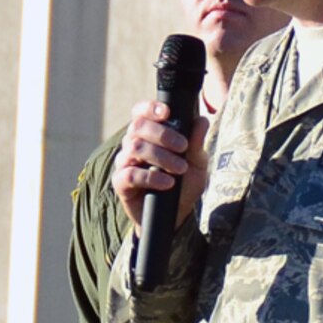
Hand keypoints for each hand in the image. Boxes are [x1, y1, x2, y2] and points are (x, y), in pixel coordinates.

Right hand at [111, 100, 209, 234]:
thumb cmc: (184, 184)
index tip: (167, 113)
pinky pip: (130, 174)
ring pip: (135, 147)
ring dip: (161, 156)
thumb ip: (197, 143)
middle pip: (137, 126)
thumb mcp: (197, 164)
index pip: (140, 112)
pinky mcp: (120, 182)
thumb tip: (201, 120)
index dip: (150, 108)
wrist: (176, 214)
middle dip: (163, 134)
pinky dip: (151, 178)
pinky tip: (167, 183)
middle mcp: (133, 144)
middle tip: (183, 147)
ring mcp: (125, 163)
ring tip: (180, 169)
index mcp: (148, 134)